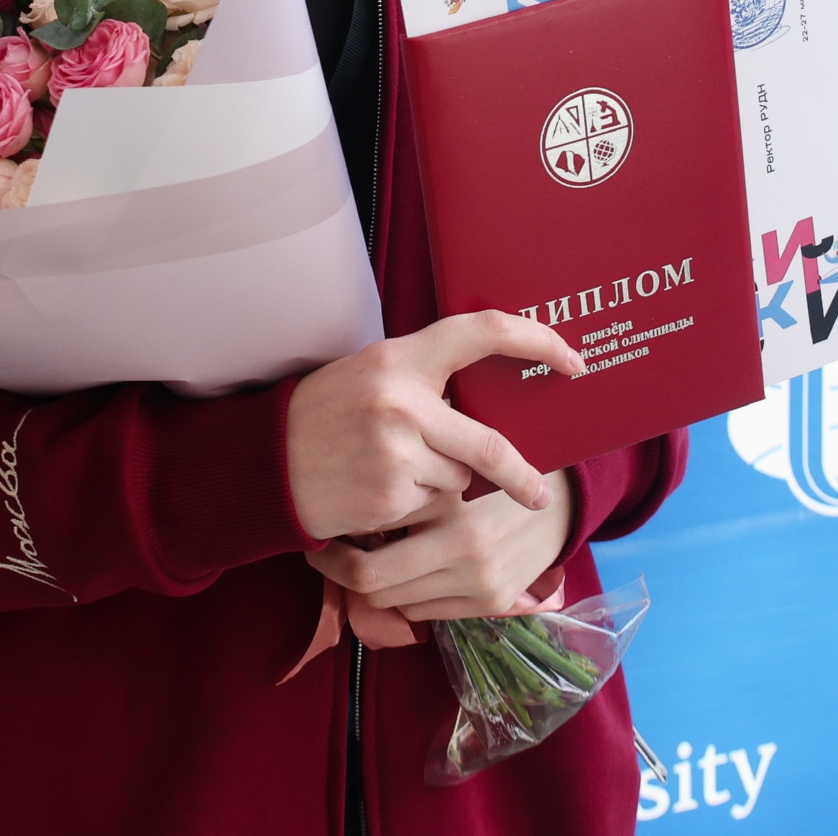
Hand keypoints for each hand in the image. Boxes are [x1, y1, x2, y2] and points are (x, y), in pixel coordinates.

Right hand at [285, 310, 582, 541]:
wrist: (266, 463)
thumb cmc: (323, 414)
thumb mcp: (370, 374)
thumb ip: (423, 380)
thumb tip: (486, 404)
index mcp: (400, 358)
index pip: (481, 332)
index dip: (535, 340)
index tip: (571, 359)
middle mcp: (402, 401)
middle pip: (488, 444)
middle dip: (520, 475)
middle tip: (540, 495)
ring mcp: (396, 451)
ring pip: (457, 479)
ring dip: (440, 483)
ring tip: (390, 470)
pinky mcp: (388, 496)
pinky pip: (429, 506)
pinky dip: (415, 506)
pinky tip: (376, 492)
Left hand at [307, 481, 576, 623]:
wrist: (557, 496)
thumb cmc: (489, 466)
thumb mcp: (447, 459)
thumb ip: (404, 478)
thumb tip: (342, 501)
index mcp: (450, 504)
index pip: (370, 539)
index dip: (335, 540)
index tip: (320, 528)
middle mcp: (464, 549)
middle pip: (372, 581)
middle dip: (339, 571)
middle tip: (322, 553)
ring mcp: (479, 582)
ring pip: (394, 601)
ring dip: (375, 584)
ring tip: (365, 556)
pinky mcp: (490, 603)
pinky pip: (424, 612)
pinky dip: (407, 595)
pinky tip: (406, 569)